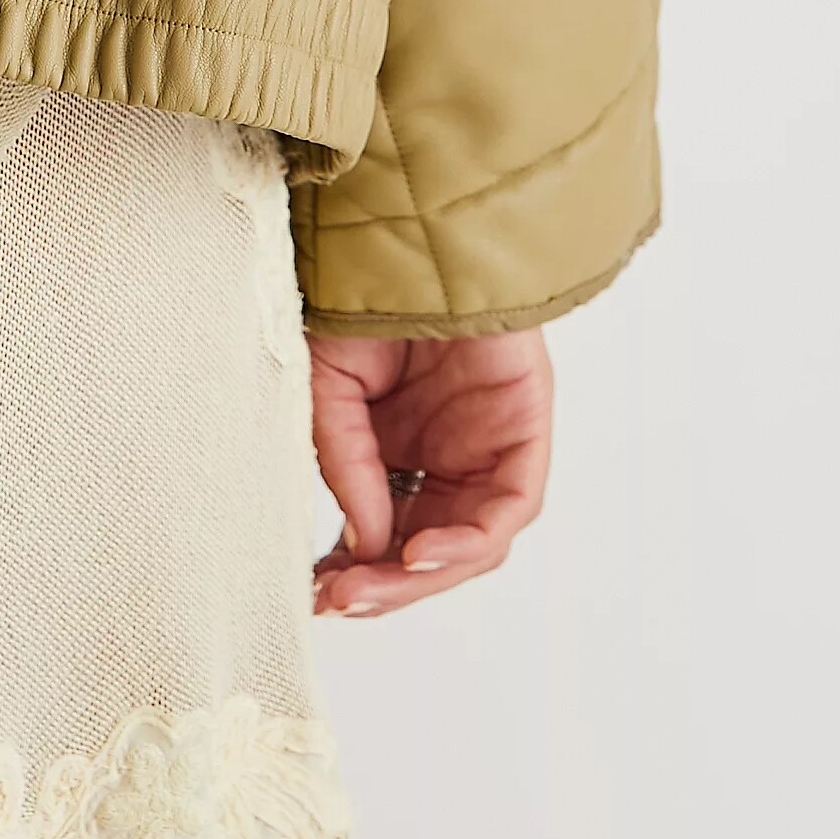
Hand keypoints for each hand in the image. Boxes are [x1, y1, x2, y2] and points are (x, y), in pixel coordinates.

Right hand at [308, 328, 550, 618]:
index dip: (354, 570)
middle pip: (426, 548)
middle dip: (383, 584)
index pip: (383, 532)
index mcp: (398, 449)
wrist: (406, 236)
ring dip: (420, 575)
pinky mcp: (524, 437)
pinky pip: (506, 511)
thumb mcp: (328, 390)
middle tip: (339, 602)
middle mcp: (446, 458)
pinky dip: (467, 541)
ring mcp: (487, 450)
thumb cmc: (361, 302)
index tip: (315, 595)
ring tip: (369, 586)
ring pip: (467, 542)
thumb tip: (365, 544)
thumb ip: (347, 465)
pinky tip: (418, 552)